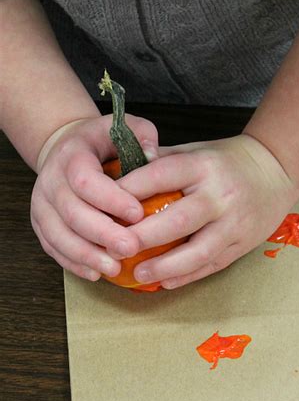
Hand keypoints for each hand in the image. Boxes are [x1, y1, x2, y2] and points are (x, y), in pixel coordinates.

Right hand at [31, 114, 158, 280]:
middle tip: (131, 248)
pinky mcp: (42, 223)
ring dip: (87, 255)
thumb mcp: (122, 127)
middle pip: (72, 213)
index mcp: (73, 156)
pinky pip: (53, 247)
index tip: (138, 214)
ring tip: (114, 268)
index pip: (86, 180)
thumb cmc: (100, 141)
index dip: (110, 199)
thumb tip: (154, 155)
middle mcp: (51, 180)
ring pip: (59, 235)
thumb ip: (142, 134)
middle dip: (103, 234)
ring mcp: (43, 204)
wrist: (67, 148)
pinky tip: (95, 273)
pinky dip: (73, 263)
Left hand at [116, 134, 298, 288]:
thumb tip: (121, 174)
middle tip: (113, 249)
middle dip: (142, 237)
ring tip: (137, 274)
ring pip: (197, 251)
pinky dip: (188, 275)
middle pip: (177, 220)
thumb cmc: (227, 160)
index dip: (128, 191)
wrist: (276, 171)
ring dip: (165, 266)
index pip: (160, 177)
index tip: (101, 206)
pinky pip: (213, 264)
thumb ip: (162, 161)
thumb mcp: (196, 150)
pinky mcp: (243, 243)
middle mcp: (220, 195)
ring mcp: (234, 223)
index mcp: (204, 166)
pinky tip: (167, 282)